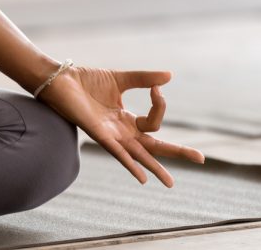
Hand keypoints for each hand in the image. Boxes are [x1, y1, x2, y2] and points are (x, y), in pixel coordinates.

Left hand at [38, 66, 204, 186]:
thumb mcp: (120, 79)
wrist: (60, 79)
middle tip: (201, 159)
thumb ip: (143, 79)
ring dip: (155, 167)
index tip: (156, 87)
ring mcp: (110, 134)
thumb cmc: (85, 81)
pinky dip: (130, 163)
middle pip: (153, 146)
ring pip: (138, 154)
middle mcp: (120, 131)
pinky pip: (117, 152)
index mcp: (126, 119)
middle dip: (177, 153)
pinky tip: (142, 177)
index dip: (160, 104)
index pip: (155, 121)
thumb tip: (169, 77)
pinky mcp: (97, 133)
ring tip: (171, 182)